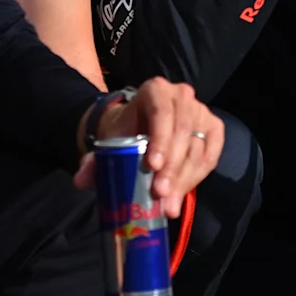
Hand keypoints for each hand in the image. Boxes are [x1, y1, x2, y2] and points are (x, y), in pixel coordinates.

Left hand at [75, 76, 220, 216]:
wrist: (139, 128)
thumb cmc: (125, 132)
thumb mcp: (109, 141)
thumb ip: (94, 160)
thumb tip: (81, 180)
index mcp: (155, 90)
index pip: (162, 112)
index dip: (161, 139)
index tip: (152, 167)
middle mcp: (182, 96)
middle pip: (182, 132)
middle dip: (172, 167)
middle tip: (159, 194)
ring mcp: (201, 112)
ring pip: (197, 148)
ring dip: (183, 179)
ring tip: (168, 204)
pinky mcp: (213, 130)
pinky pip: (210, 157)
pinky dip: (196, 178)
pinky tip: (181, 195)